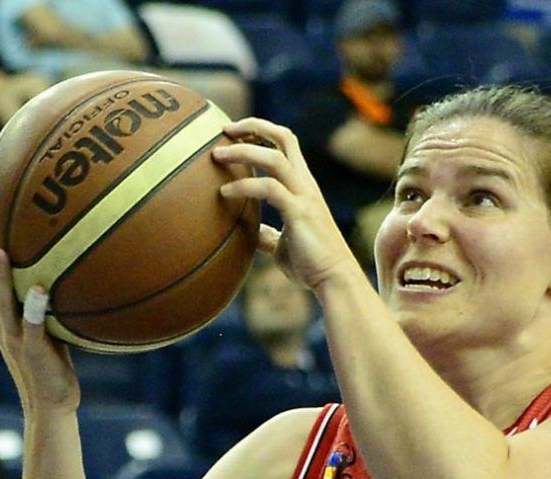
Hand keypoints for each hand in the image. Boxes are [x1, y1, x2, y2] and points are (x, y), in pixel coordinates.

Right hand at [0, 215, 79, 416]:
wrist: (50, 408)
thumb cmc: (51, 367)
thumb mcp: (45, 329)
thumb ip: (45, 304)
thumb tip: (59, 272)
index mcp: (2, 318)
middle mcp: (2, 325)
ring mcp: (16, 339)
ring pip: (2, 303)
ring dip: (1, 276)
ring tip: (1, 249)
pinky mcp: (35, 353)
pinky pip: (34, 327)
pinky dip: (35, 308)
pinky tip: (40, 288)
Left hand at [209, 119, 364, 297]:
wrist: (334, 280)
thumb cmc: (310, 265)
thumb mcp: (283, 245)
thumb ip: (267, 234)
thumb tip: (249, 233)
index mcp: (302, 185)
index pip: (285, 142)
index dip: (260, 130)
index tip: (234, 133)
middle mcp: (305, 183)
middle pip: (282, 137)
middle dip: (252, 126)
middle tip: (222, 131)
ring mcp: (304, 196)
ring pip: (274, 157)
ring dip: (243, 151)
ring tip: (216, 156)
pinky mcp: (299, 212)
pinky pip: (269, 188)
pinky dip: (244, 186)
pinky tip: (224, 193)